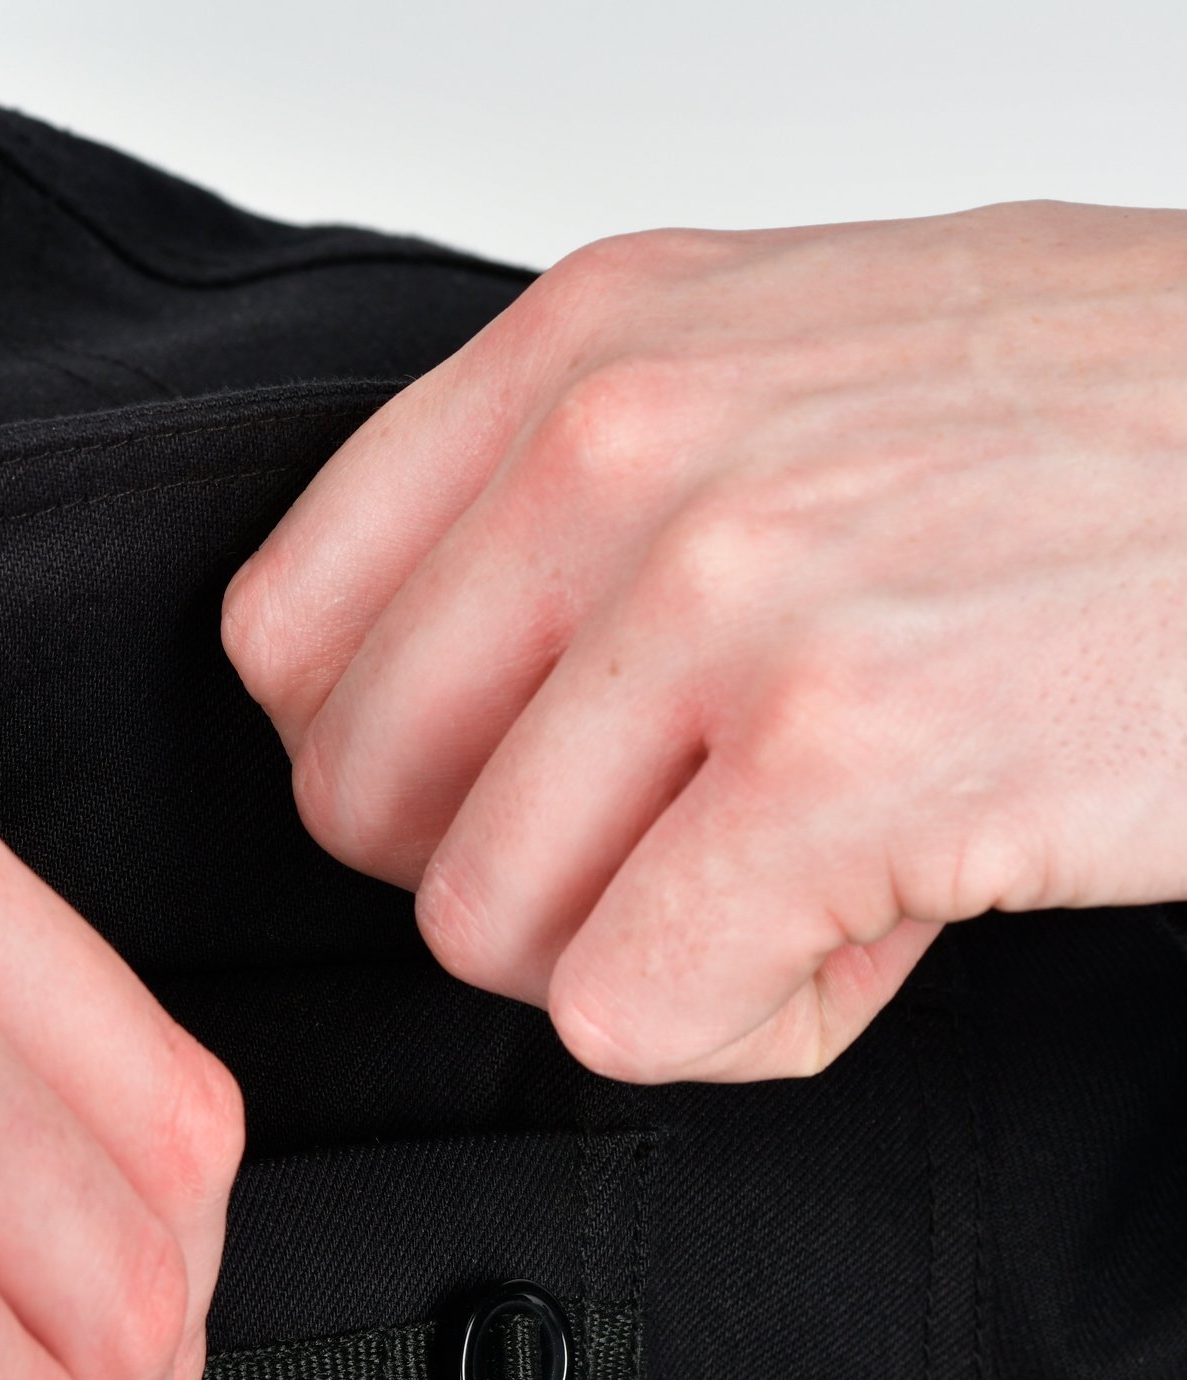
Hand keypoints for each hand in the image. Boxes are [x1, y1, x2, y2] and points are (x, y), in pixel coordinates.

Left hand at [224, 199, 1186, 1081]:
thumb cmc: (1100, 431)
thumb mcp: (780, 369)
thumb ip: (569, 502)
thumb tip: (413, 695)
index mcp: (581, 352)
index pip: (282, 636)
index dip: (376, 766)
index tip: (502, 785)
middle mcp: (624, 451)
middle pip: (363, 806)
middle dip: (506, 875)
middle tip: (671, 845)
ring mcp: (730, 599)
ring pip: (483, 929)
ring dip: (641, 952)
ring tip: (803, 871)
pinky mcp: (844, 760)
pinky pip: (632, 1014)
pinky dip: (743, 1025)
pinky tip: (867, 932)